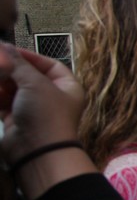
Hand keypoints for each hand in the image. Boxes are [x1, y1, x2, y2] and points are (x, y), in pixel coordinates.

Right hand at [0, 46, 83, 162]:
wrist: (38, 152)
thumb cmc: (47, 116)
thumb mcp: (35, 84)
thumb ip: (19, 64)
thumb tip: (6, 47)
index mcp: (67, 87)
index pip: (50, 65)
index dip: (31, 56)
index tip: (10, 50)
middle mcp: (52, 98)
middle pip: (29, 76)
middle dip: (11, 69)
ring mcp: (34, 109)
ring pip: (14, 88)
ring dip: (2, 82)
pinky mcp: (16, 120)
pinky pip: (4, 101)